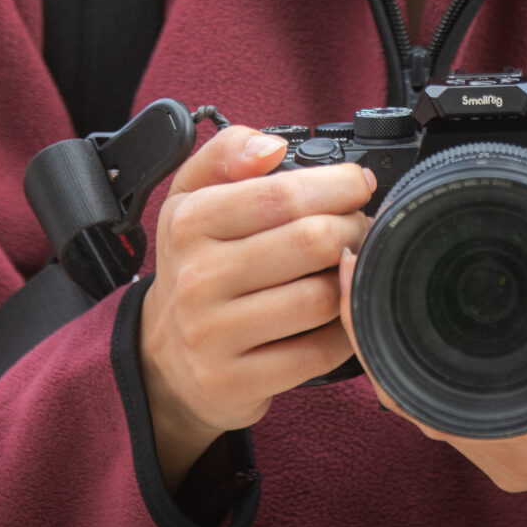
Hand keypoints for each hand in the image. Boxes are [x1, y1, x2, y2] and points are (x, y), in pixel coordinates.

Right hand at [138, 126, 375, 489]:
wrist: (165, 358)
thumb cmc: (195, 266)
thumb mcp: (191, 198)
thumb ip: (226, 154)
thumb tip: (271, 146)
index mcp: (189, 222)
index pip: (280, 195)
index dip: (335, 186)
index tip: (356, 185)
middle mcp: (197, 278)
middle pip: (310, 242)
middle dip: (354, 227)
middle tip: (362, 226)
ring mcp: (215, 334)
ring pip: (320, 298)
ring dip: (353, 278)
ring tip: (351, 266)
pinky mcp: (238, 380)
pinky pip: (319, 352)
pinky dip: (343, 330)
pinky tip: (339, 313)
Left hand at [337, 158, 526, 526]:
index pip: (417, 383)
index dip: (371, 324)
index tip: (353, 266)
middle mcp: (510, 451)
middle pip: (403, 391)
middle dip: (369, 324)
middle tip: (356, 258)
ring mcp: (506, 463)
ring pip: (419, 407)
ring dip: (392, 348)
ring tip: (374, 282)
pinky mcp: (511, 460)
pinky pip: (444, 416)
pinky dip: (421, 372)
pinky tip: (416, 327)